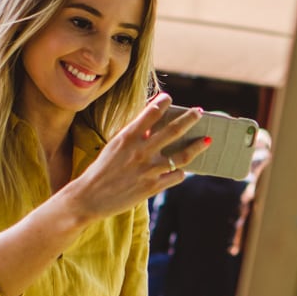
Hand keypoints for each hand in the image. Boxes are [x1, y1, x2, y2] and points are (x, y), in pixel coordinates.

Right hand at [59, 92, 206, 226]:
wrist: (89, 197)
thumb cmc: (102, 169)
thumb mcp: (114, 146)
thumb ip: (133, 135)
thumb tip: (151, 125)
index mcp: (128, 137)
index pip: (151, 113)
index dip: (163, 103)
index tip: (169, 98)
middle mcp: (141, 151)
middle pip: (173, 131)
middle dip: (189, 119)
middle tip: (199, 112)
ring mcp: (148, 170)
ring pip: (182, 155)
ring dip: (197, 146)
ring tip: (207, 139)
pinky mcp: (152, 187)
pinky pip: (176, 176)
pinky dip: (181, 172)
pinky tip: (182, 169)